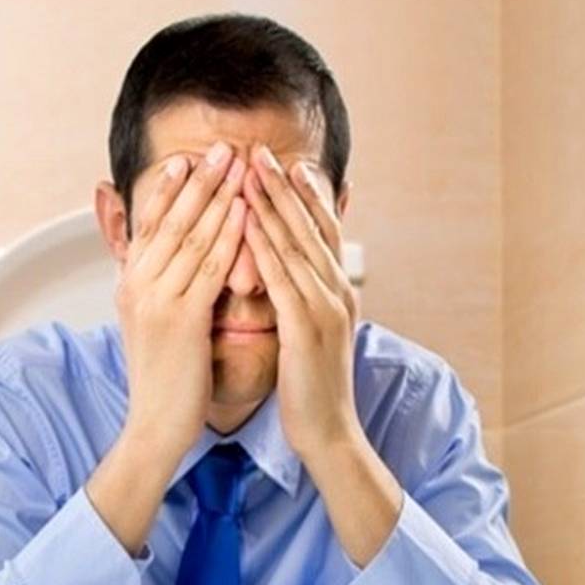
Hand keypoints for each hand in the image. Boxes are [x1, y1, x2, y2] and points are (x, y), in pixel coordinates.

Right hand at [116, 141, 247, 462]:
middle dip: (198, 180)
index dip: (170, 188)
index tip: (190, 159)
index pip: (149, 224)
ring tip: (238, 164)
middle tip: (222, 147)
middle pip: (169, 220)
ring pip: (190, 236)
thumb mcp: (151, 323)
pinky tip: (246, 211)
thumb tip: (167, 260)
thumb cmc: (163, 378)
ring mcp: (156, 300)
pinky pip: (209, 267)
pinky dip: (228, 235)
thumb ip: (158, 287)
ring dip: (217, 195)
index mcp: (129, 284)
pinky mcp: (181, 320)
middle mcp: (137, 285)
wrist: (155, 425)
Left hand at [239, 145, 362, 459]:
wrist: (328, 433)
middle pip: (309, 226)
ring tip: (248, 171)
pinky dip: (265, 247)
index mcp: (336, 290)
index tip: (278, 161)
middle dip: (282, 186)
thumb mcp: (309, 332)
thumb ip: (302, 299)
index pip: (319, 229)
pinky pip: (284, 279)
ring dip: (272, 205)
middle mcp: (337, 291)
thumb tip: (286, 275)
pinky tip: (247, 224)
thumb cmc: (311, 386)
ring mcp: (326, 308)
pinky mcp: (308, 329)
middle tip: (257, 150)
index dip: (300, 193)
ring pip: (297, 244)